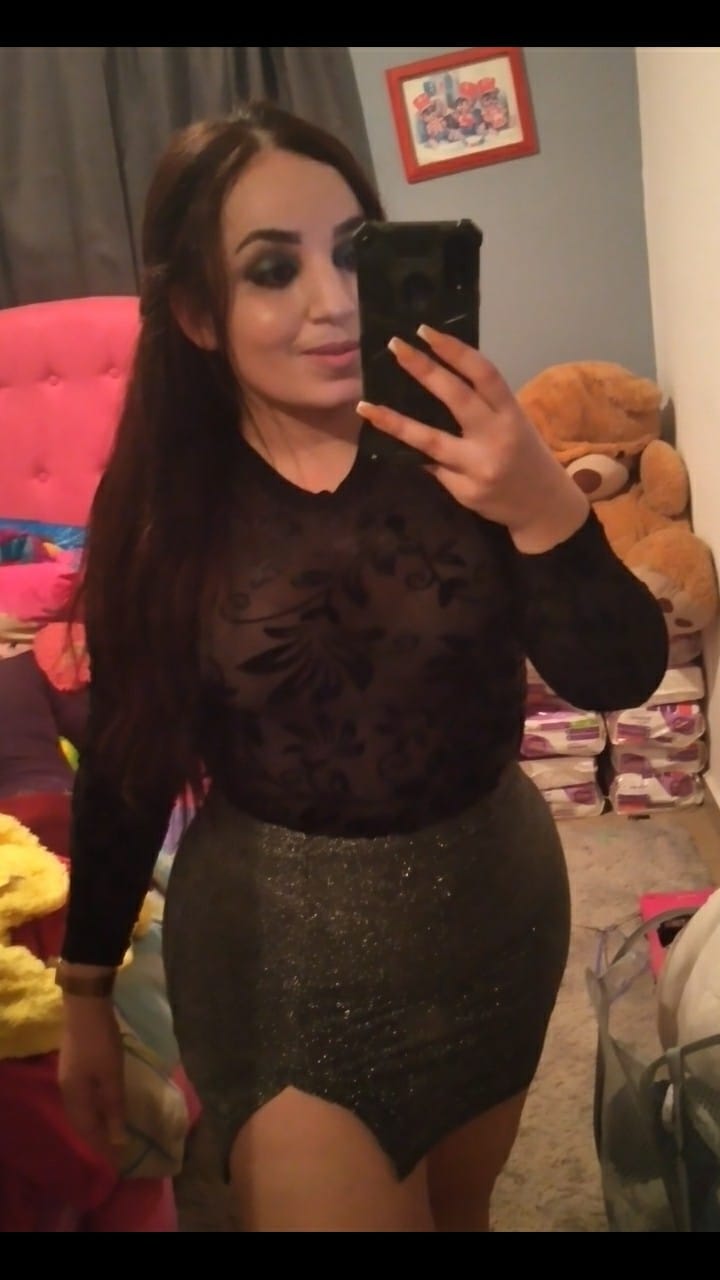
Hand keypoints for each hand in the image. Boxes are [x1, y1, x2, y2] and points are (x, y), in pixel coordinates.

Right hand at [58, 998, 125, 1161]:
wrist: (85, 1007)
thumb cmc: (101, 1042)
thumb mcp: (112, 1076)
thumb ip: (114, 1107)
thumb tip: (118, 1139)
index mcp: (75, 1097)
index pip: (89, 1130)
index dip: (103, 1145)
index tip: (118, 1159)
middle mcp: (67, 1092)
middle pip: (81, 1123)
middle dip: (97, 1138)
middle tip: (114, 1150)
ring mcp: (68, 1078)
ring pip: (80, 1111)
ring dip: (94, 1124)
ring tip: (109, 1133)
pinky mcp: (73, 1067)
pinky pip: (82, 1098)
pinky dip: (93, 1109)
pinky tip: (102, 1106)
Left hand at [357, 326, 589, 552]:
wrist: (544, 507)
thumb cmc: (525, 456)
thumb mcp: (515, 423)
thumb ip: (483, 407)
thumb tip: (431, 382)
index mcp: (512, 414)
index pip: (483, 374)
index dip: (454, 350)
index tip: (425, 331)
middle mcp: (497, 437)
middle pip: (456, 398)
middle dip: (424, 370)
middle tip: (396, 347)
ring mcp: (479, 467)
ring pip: (430, 440)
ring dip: (395, 422)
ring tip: (366, 408)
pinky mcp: (466, 491)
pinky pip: (433, 468)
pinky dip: (416, 456)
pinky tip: (400, 449)